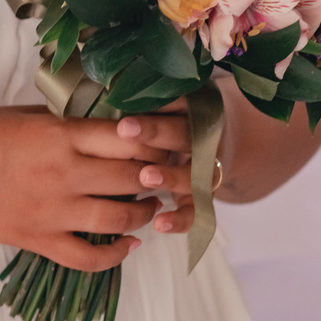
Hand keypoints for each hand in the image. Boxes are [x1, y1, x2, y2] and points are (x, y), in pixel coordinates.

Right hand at [0, 107, 168, 271]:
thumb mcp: (24, 112)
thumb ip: (67, 120)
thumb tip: (107, 121)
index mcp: (59, 134)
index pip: (129, 137)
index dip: (156, 138)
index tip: (166, 137)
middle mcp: (63, 173)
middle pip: (133, 176)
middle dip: (159, 174)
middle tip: (168, 170)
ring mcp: (52, 211)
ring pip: (119, 218)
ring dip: (144, 212)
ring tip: (151, 204)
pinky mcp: (38, 240)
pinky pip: (87, 258)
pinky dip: (115, 256)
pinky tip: (128, 244)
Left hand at [117, 99, 218, 234]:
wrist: (215, 144)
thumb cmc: (173, 124)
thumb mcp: (165, 109)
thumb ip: (143, 105)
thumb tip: (106, 96)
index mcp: (191, 110)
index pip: (176, 102)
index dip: (154, 105)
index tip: (127, 108)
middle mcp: (202, 138)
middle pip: (183, 133)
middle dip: (155, 132)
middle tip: (124, 130)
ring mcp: (206, 169)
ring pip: (194, 173)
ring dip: (170, 176)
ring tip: (145, 177)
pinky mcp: (204, 196)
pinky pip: (197, 210)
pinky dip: (181, 219)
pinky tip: (160, 224)